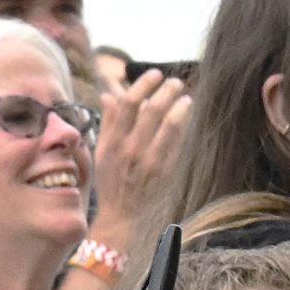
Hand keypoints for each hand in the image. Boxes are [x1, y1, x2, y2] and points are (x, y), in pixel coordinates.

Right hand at [88, 68, 190, 246]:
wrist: (123, 215)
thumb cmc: (111, 181)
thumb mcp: (102, 152)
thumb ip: (107, 122)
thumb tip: (108, 94)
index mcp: (113, 142)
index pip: (128, 104)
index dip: (143, 85)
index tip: (154, 74)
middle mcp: (131, 149)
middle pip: (151, 110)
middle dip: (166, 91)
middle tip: (175, 82)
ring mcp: (150, 160)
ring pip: (169, 124)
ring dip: (179, 105)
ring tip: (185, 96)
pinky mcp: (165, 170)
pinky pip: (178, 141)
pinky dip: (184, 125)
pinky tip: (188, 115)